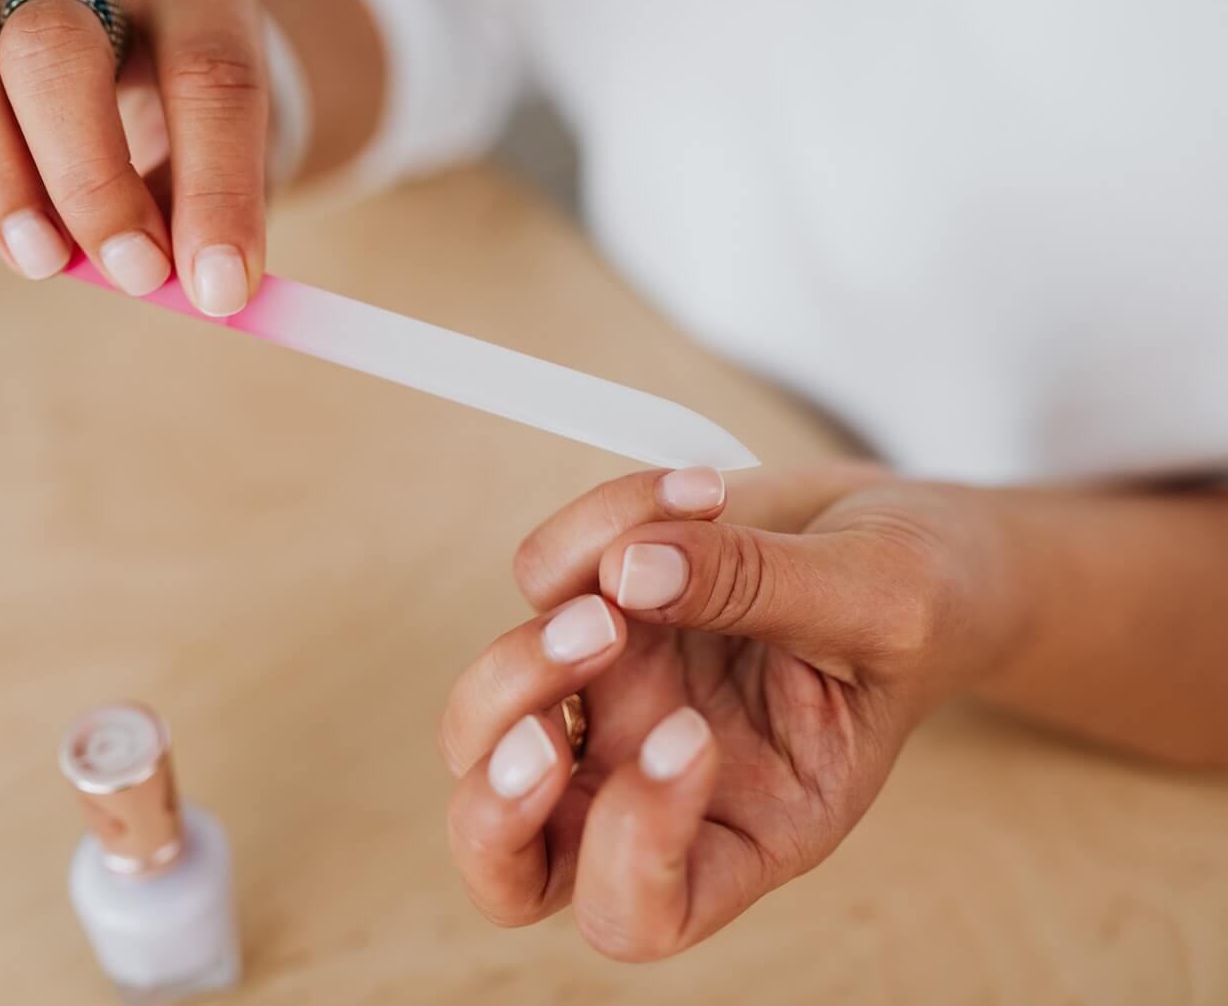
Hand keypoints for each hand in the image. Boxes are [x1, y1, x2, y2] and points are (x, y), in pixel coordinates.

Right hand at [0, 0, 268, 314]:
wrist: (169, 100)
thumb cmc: (204, 142)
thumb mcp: (236, 183)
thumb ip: (213, 229)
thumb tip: (206, 296)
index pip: (207, 70)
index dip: (219, 186)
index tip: (224, 288)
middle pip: (56, 45)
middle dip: (93, 177)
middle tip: (135, 275)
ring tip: (44, 261)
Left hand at [440, 462, 1024, 959]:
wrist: (906, 535)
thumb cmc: (920, 604)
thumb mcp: (882, 601)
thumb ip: (765, 589)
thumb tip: (628, 571)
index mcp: (744, 831)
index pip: (639, 914)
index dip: (631, 849)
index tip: (691, 733)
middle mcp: (651, 783)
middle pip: (509, 858)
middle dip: (498, 791)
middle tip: (577, 687)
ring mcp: (611, 702)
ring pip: (484, 724)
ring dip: (531, 645)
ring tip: (639, 557)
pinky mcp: (590, 611)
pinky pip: (540, 580)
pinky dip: (594, 525)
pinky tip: (695, 492)